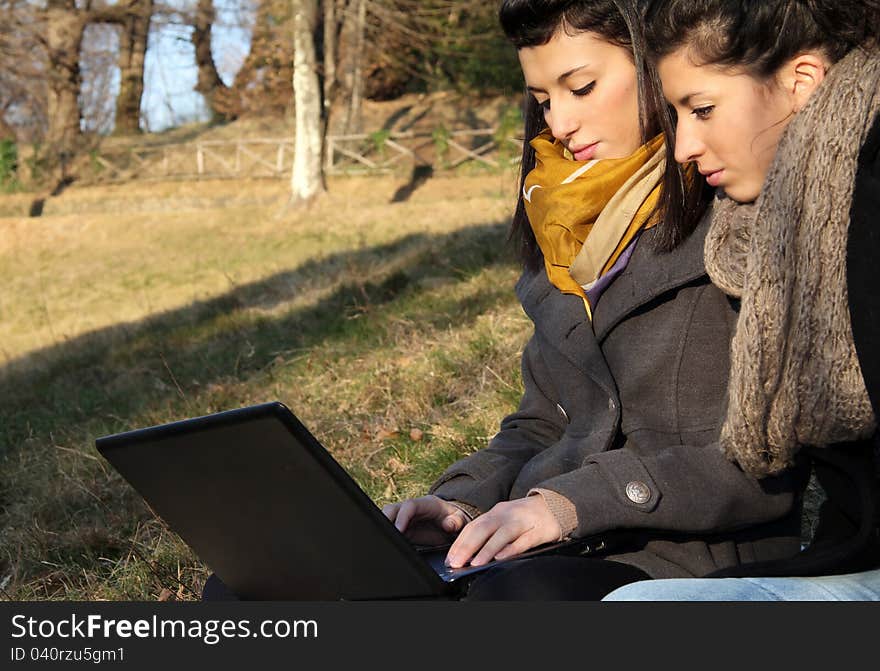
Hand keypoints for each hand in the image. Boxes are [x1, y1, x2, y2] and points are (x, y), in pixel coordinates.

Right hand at [382, 495, 468, 545]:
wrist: (452, 523)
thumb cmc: (454, 519)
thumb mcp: (460, 519)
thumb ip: (456, 521)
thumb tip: (448, 525)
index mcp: (425, 504)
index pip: (409, 506)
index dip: (402, 516)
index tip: (398, 529)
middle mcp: (411, 509)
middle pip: (392, 509)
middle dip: (385, 518)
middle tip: (384, 534)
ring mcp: (405, 519)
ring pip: (388, 518)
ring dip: (384, 527)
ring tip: (384, 541)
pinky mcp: (403, 529)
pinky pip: (391, 530)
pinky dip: (388, 535)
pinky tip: (389, 545)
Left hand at [445, 495, 561, 567]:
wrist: (555, 505)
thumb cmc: (525, 517)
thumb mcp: (504, 520)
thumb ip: (489, 533)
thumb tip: (468, 554)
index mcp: (496, 512)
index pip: (473, 526)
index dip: (460, 542)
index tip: (450, 558)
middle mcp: (506, 514)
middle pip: (483, 529)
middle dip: (467, 547)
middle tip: (456, 563)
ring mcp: (522, 521)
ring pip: (501, 535)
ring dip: (486, 550)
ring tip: (475, 563)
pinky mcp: (538, 530)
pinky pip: (523, 541)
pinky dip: (511, 549)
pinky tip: (501, 557)